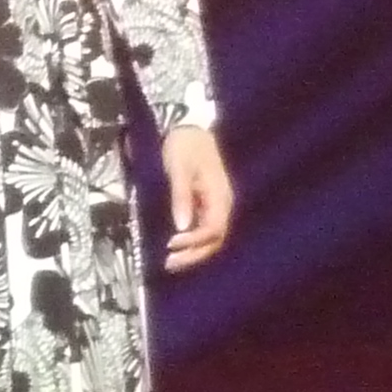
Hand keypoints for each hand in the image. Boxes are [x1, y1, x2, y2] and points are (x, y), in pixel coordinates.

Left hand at [161, 127, 234, 271]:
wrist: (189, 127)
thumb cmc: (184, 145)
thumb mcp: (179, 169)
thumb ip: (182, 197)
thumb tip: (181, 227)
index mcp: (220, 197)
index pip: (213, 230)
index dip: (193, 242)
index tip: (171, 245)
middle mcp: (222, 205)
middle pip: (214, 240)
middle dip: (193, 255)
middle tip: (168, 264)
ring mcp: (215, 205)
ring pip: (210, 237)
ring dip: (192, 252)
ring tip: (170, 262)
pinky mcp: (206, 203)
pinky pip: (204, 229)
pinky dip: (192, 241)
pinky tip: (177, 247)